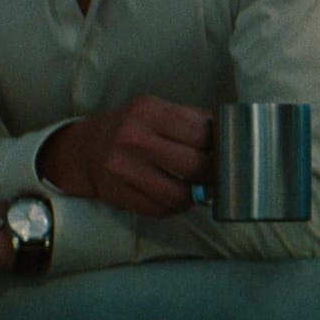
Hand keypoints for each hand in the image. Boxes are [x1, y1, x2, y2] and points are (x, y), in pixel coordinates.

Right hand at [37, 95, 213, 216]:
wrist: (85, 148)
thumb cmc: (132, 128)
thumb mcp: (157, 112)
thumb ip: (192, 122)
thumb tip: (234, 138)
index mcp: (149, 110)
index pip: (202, 133)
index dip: (222, 148)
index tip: (229, 156)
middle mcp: (133, 136)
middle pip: (194, 165)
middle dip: (213, 176)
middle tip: (217, 177)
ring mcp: (122, 167)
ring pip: (178, 194)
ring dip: (194, 197)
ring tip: (195, 191)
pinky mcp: (116, 193)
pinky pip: (159, 209)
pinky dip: (173, 208)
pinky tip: (173, 198)